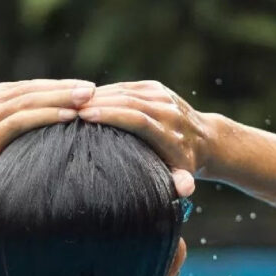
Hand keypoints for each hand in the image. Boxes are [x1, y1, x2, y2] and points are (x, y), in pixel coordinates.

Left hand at [0, 79, 94, 186]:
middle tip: (90, 94)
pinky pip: (28, 85)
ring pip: (32, 88)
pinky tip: (72, 85)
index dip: (46, 116)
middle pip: (30, 99)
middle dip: (61, 95)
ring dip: (61, 86)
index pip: (20, 120)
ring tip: (89, 88)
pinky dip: (51, 84)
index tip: (72, 115)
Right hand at [77, 81, 207, 195]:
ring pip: (127, 91)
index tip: (86, 115)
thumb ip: (181, 182)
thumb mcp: (184, 176)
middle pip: (130, 102)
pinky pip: (128, 87)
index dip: (112, 115)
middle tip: (70, 107)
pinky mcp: (157, 88)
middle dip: (99, 103)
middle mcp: (169, 112)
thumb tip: (184, 188)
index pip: (139, 120)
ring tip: (74, 102)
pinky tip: (89, 98)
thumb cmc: (185, 163)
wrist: (205, 138)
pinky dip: (107, 91)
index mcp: (172, 134)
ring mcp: (164, 96)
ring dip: (100, 95)